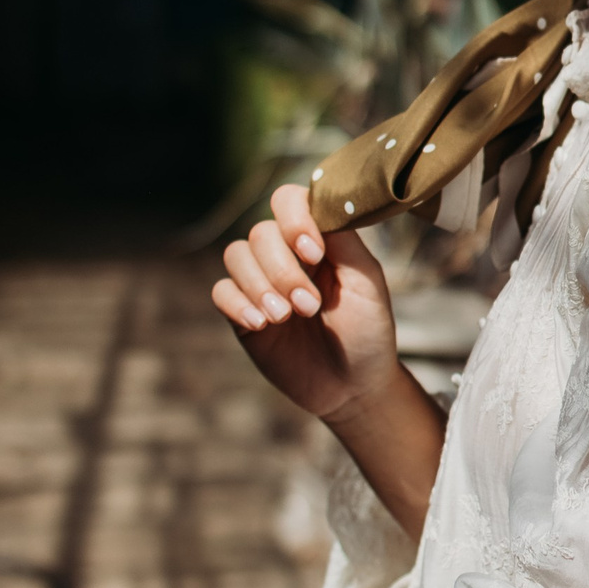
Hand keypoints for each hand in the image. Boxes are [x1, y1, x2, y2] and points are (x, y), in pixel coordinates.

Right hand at [212, 184, 399, 425]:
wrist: (353, 386)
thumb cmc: (367, 330)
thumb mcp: (365, 282)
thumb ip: (343, 240)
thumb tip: (319, 203)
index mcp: (316, 239)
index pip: (289, 201)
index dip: (294, 220)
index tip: (314, 254)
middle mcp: (285, 254)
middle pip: (260, 233)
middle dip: (282, 270)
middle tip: (309, 306)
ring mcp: (261, 283)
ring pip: (236, 256)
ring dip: (259, 286)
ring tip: (284, 317)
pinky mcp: (243, 313)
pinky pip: (221, 291)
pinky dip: (237, 303)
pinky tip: (261, 325)